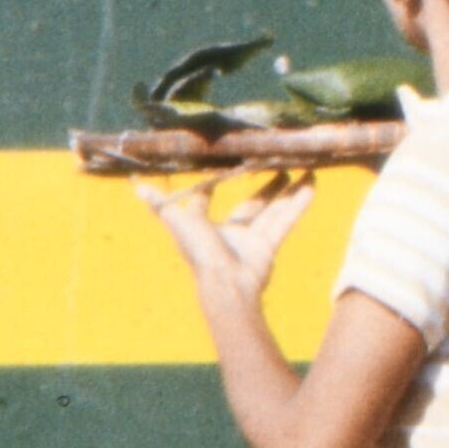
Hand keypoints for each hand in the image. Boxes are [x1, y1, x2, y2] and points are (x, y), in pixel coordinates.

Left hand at [141, 166, 306, 295]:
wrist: (225, 283)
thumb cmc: (198, 252)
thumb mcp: (176, 221)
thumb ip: (160, 204)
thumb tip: (137, 184)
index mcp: (204, 225)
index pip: (205, 200)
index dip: (209, 185)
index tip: (220, 166)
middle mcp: (229, 231)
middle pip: (250, 204)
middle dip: (264, 186)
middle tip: (276, 164)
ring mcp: (250, 239)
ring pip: (272, 210)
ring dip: (287, 191)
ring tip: (303, 171)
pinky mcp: (268, 245)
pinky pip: (285, 221)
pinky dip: (298, 204)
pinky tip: (311, 185)